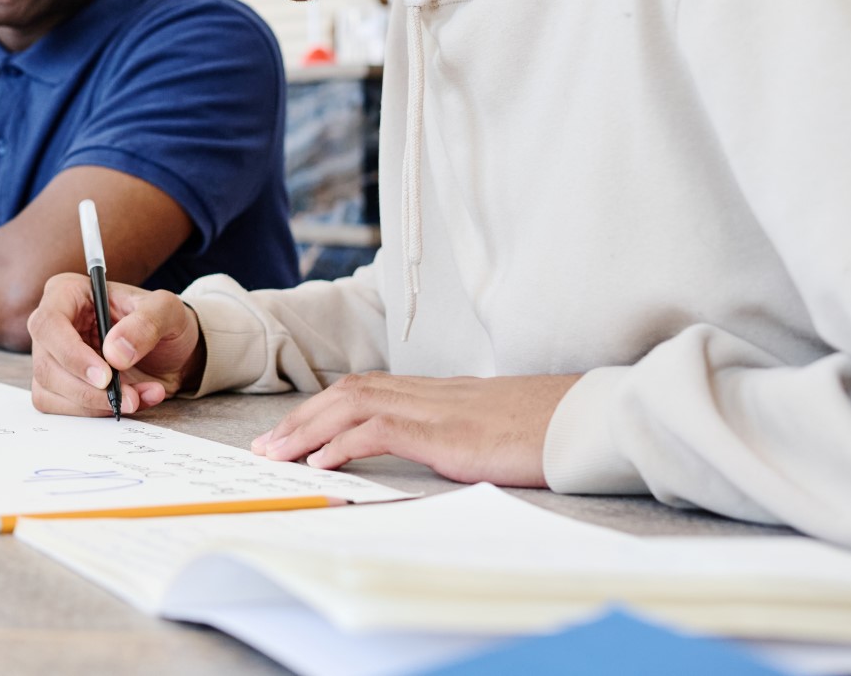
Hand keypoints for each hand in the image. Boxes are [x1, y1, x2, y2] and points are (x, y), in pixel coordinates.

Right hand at [29, 273, 203, 416]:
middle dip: (88, 390)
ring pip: (50, 392)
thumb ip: (146, 323)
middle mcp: (52, 326)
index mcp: (67, 293)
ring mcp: (52, 359)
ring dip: (96, 405)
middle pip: (46, 365)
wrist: (171, 353)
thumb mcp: (167, 310)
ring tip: (139, 397)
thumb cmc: (162, 322)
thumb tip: (115, 353)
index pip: (49, 323)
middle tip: (128, 397)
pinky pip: (63, 410)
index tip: (105, 376)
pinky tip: (133, 401)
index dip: (72, 353)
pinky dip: (98, 413)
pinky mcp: (59, 387)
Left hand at [252, 372, 582, 486]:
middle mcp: (429, 392)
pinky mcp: (446, 432)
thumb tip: (439, 447)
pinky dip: (344, 443)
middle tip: (264, 447)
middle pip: (347, 392)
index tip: (292, 432)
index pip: (365, 389)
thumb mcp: (490, 429)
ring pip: (352, 405)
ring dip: (308, 430)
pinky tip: (321, 462)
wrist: (586, 418)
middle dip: (301, 418)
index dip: (323, 408)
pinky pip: (381, 429)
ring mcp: (436, 408)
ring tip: (277, 455)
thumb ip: (457, 432)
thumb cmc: (547, 427)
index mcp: (437, 392)